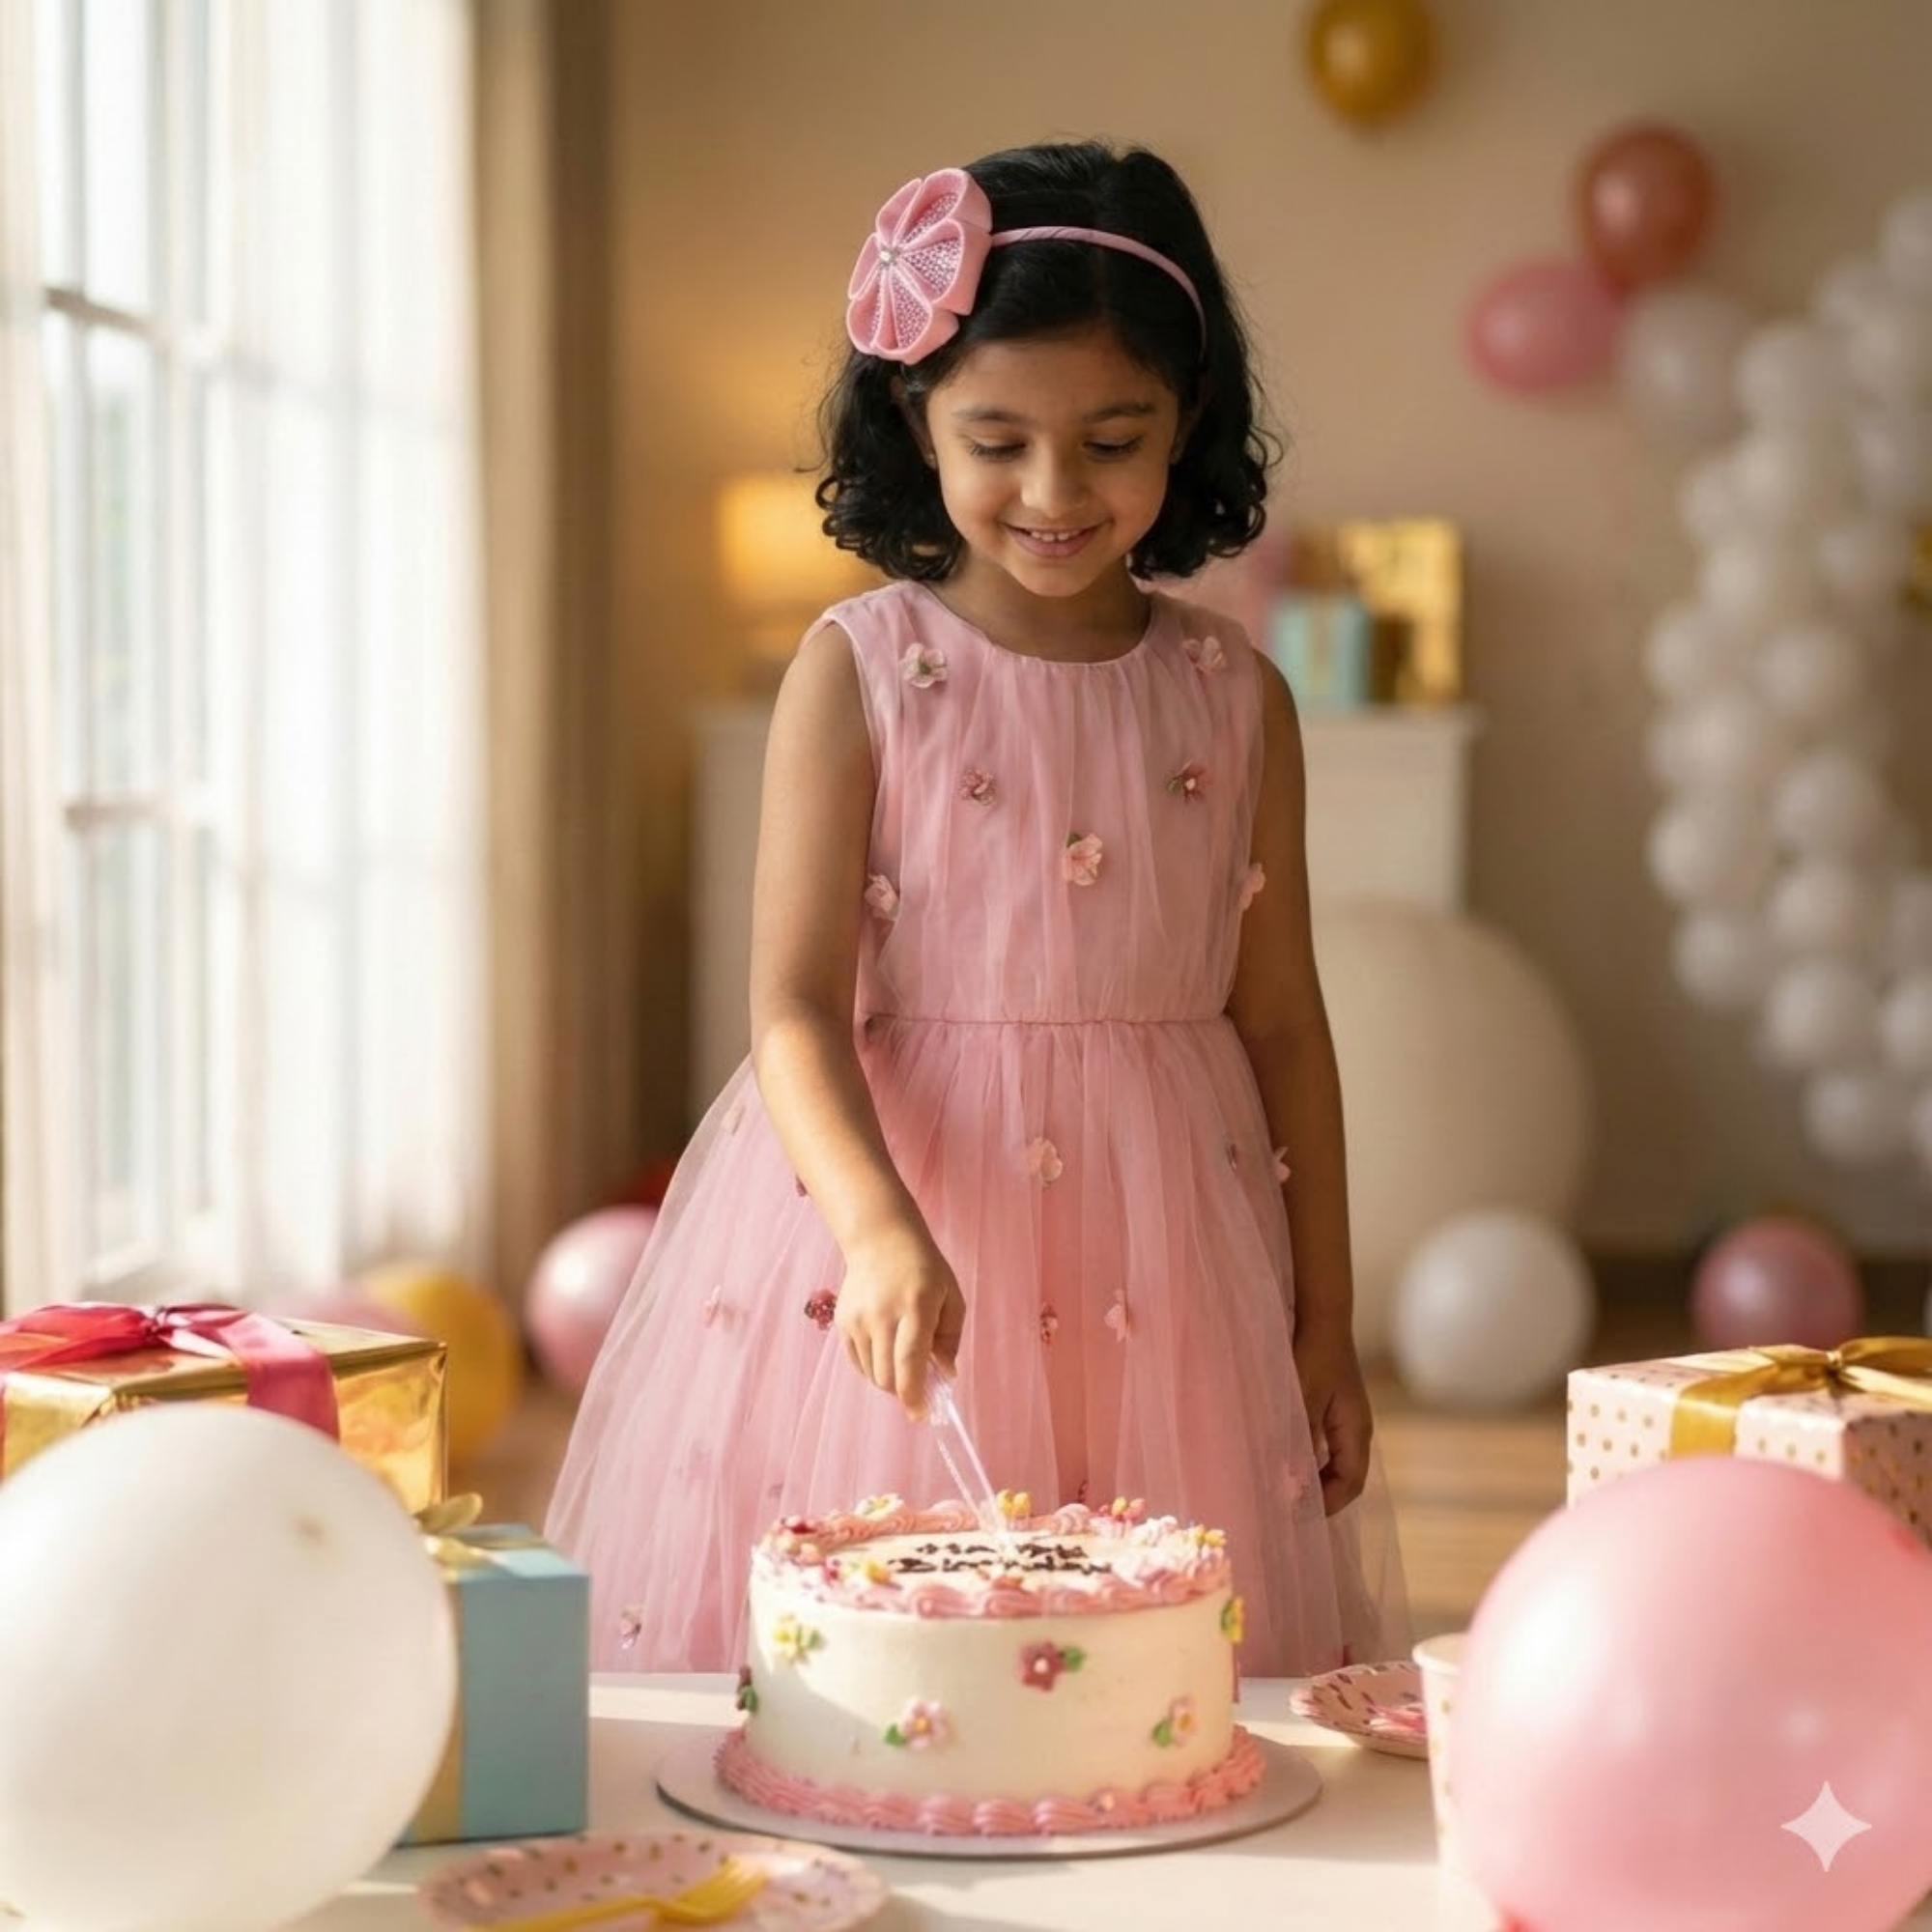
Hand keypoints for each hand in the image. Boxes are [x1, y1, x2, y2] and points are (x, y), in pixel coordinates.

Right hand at [833, 1220, 966, 1418]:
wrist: (880, 1239)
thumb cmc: (924, 1269)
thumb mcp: (950, 1296)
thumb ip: (950, 1338)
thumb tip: (945, 1375)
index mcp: (916, 1307)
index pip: (910, 1361)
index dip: (915, 1394)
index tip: (921, 1414)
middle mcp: (882, 1315)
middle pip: (888, 1375)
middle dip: (905, 1390)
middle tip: (920, 1384)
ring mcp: (858, 1319)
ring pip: (872, 1374)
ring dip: (890, 1378)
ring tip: (902, 1358)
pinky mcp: (843, 1322)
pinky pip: (858, 1362)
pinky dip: (873, 1367)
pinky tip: (885, 1349)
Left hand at [1293, 1320, 1372, 1515]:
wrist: (1319, 1314)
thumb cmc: (1313, 1354)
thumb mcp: (1302, 1400)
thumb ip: (1299, 1440)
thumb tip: (1291, 1484)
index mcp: (1356, 1431)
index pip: (1350, 1483)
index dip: (1326, 1505)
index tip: (1296, 1517)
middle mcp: (1353, 1429)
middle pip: (1341, 1477)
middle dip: (1316, 1496)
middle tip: (1284, 1510)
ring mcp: (1340, 1418)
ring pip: (1327, 1461)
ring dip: (1307, 1477)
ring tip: (1278, 1489)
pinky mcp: (1325, 1407)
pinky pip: (1317, 1444)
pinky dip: (1301, 1457)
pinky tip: (1277, 1457)